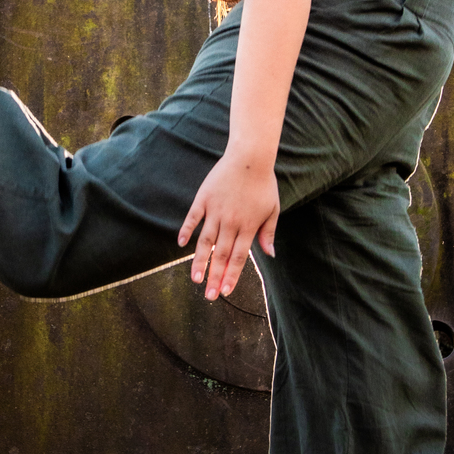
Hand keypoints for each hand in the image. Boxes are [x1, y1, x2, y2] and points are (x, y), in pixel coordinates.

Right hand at [178, 150, 279, 299]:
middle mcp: (230, 222)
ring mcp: (215, 211)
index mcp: (248, 226)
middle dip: (215, 278)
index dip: (231, 276)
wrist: (250, 157)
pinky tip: (181, 245)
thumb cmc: (264, 184)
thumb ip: (268, 233)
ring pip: (205, 242)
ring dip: (200, 262)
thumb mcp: (272, 209)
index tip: (226, 292)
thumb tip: (269, 255)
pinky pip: (193, 218)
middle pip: (221, 255)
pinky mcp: (204, 199)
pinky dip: (186, 231)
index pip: (238, 258)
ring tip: (195, 280)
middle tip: (210, 297)